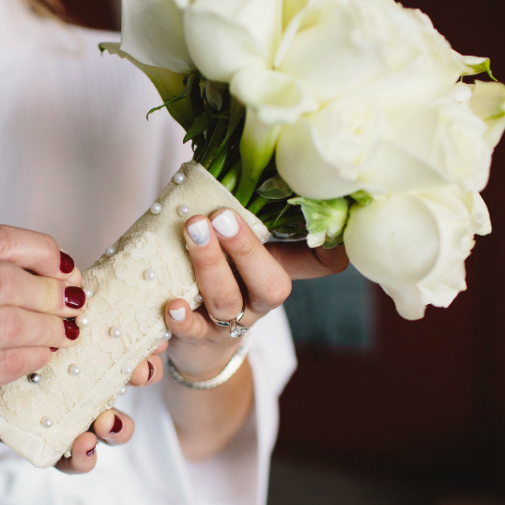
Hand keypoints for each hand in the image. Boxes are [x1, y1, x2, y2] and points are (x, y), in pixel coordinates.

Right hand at [0, 224, 136, 471]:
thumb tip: (67, 273)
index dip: (39, 250)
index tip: (66, 267)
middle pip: (0, 281)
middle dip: (48, 291)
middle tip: (72, 303)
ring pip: (8, 325)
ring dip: (49, 327)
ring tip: (65, 331)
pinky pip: (5, 363)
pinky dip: (36, 355)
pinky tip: (44, 353)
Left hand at [165, 209, 348, 378]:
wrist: (197, 347)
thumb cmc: (214, 282)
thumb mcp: (234, 251)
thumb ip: (238, 215)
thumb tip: (235, 157)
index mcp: (273, 272)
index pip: (317, 263)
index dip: (330, 251)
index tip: (331, 225)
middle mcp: (258, 300)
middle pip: (269, 283)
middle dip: (245, 248)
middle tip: (220, 215)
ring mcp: (230, 323)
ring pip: (228, 300)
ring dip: (209, 265)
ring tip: (192, 232)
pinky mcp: (198, 341)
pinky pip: (193, 333)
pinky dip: (182, 320)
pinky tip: (173, 305)